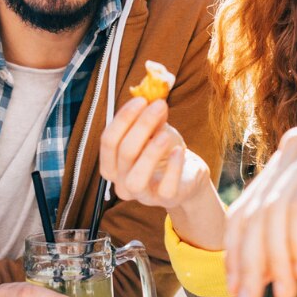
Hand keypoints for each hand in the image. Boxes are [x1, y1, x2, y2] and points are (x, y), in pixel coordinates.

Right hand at [99, 97, 224, 248]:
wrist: (187, 174)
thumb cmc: (164, 150)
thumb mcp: (155, 130)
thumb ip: (149, 116)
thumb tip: (150, 97)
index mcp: (112, 165)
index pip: (108, 141)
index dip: (123, 119)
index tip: (141, 99)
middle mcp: (122, 183)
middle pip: (123, 153)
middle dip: (141, 125)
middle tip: (159, 106)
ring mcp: (143, 195)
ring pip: (136, 178)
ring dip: (150, 152)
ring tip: (165, 133)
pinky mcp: (166, 199)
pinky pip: (166, 188)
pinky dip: (173, 167)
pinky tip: (179, 151)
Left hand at [223, 128, 296, 296]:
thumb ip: (290, 249)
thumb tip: (254, 277)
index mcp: (288, 163)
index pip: (247, 210)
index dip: (236, 254)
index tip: (238, 291)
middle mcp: (295, 149)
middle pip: (253, 213)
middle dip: (247, 264)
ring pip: (274, 213)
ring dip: (274, 261)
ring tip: (284, 294)